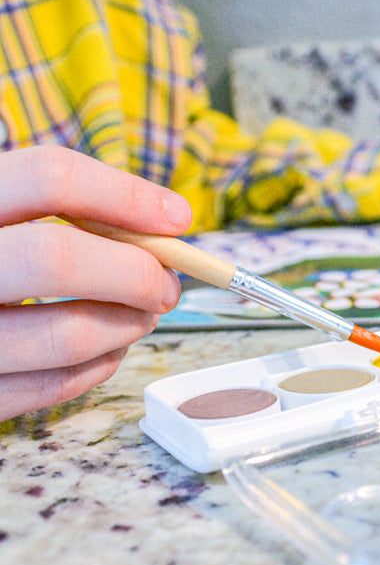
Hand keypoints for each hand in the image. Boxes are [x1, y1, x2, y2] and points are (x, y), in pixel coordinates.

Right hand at [0, 146, 191, 421]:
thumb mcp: (1, 216)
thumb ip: (64, 211)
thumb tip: (166, 225)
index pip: (49, 178)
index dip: (126, 196)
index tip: (177, 217)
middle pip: (57, 259)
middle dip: (134, 273)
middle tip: (165, 285)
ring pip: (67, 334)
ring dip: (128, 326)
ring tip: (141, 316)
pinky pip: (55, 386)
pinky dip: (101, 366)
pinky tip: (109, 348)